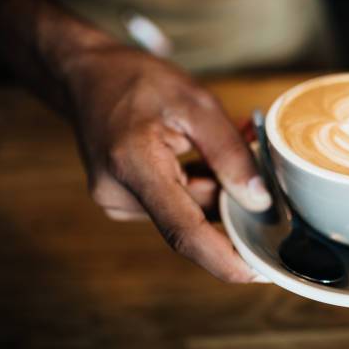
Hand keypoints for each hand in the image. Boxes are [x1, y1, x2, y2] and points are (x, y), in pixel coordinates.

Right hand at [65, 46, 270, 282]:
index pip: (184, 232)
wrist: (88, 75)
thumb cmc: (139, 81)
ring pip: (188, 211)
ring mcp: (117, 201)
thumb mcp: (196, 104)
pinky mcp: (122, 200)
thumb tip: (259, 201)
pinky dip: (197, 184)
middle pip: (195, 218)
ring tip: (218, 142)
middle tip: (252, 154)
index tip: (260, 273)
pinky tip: (199, 155)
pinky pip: (175, 203)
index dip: (224, 260)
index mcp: (135, 166)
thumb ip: (229, 154)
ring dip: (215, 185)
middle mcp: (119, 195)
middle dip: (230, 195)